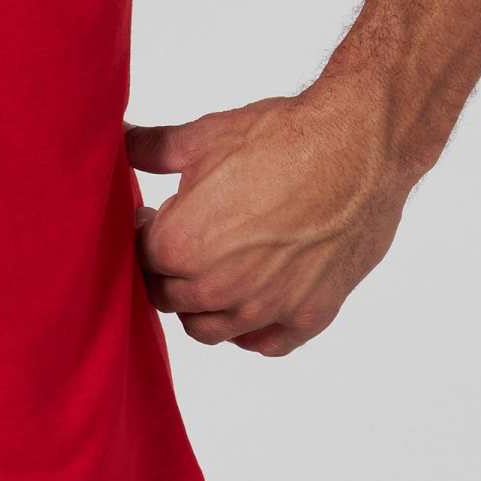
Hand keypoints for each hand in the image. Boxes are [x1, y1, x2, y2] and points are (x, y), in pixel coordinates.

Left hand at [124, 82, 413, 355]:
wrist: (360, 145)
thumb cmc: (284, 137)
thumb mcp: (206, 136)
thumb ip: (153, 148)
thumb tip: (119, 140)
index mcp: (183, 245)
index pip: (140, 259)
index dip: (143, 235)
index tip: (155, 217)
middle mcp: (219, 287)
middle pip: (168, 297)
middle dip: (168, 269)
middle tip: (183, 241)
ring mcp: (266, 307)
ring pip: (209, 329)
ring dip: (201, 305)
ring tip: (212, 270)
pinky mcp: (309, 315)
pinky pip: (265, 344)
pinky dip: (252, 331)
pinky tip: (251, 303)